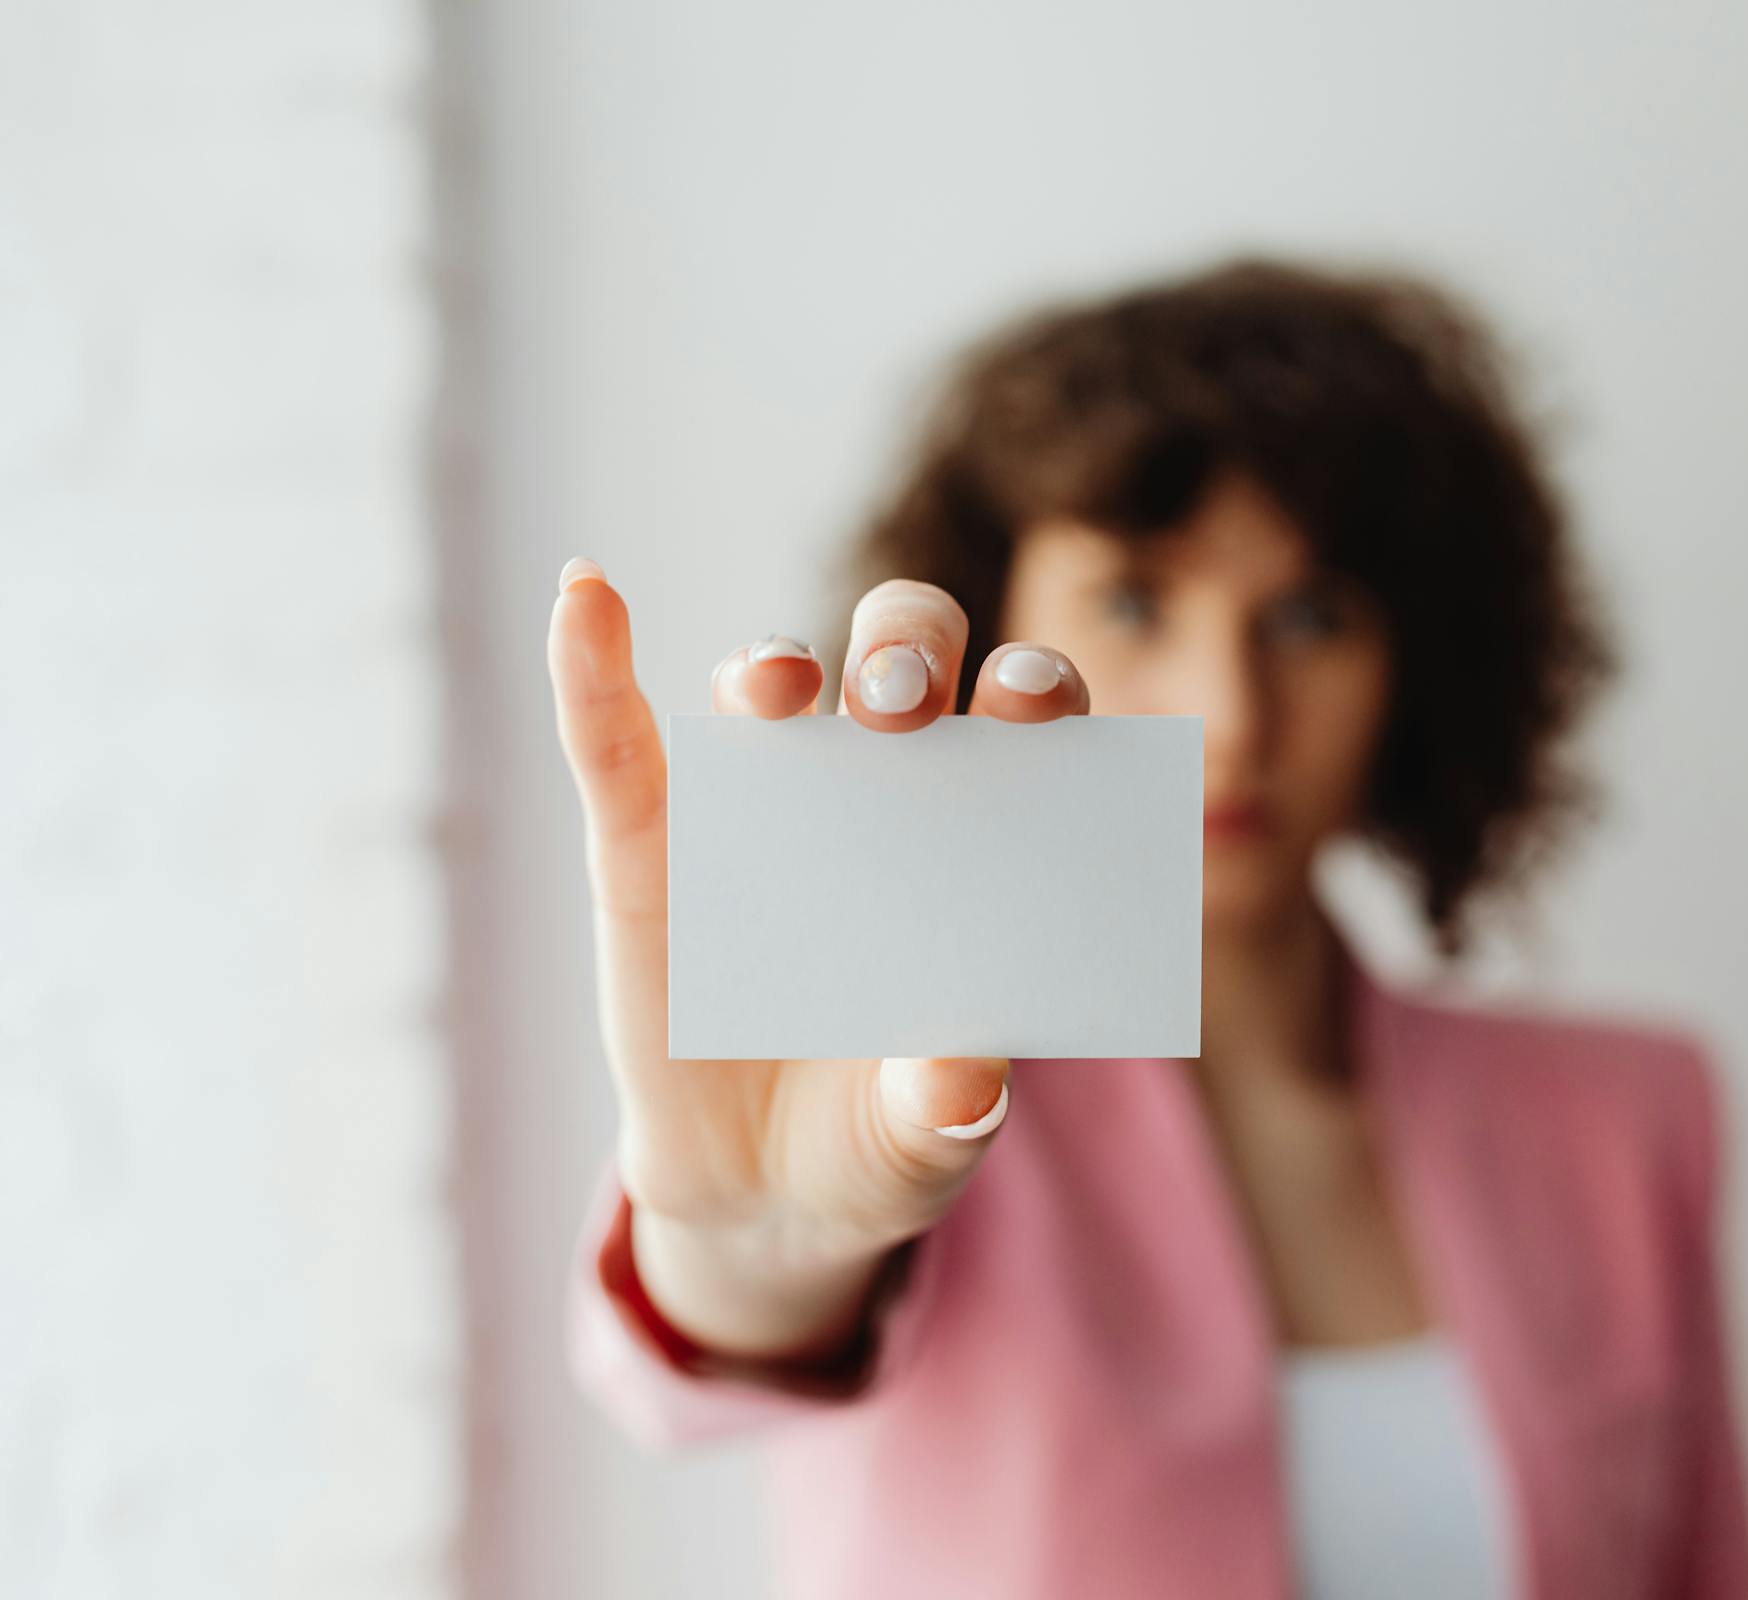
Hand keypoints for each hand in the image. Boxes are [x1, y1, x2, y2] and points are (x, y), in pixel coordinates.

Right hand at [546, 560, 1088, 1357]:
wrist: (769, 1192)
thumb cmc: (885, 1132)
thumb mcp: (926, 1139)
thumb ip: (946, 1109)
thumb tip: (961, 1082)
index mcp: (982, 828)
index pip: (1022, 720)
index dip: (1035, 688)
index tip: (1036, 704)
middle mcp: (878, 787)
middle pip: (900, 666)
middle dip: (906, 654)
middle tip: (903, 706)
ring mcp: (759, 803)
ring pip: (769, 686)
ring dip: (775, 668)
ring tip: (783, 691)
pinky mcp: (647, 841)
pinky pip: (611, 737)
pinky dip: (589, 662)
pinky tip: (584, 595)